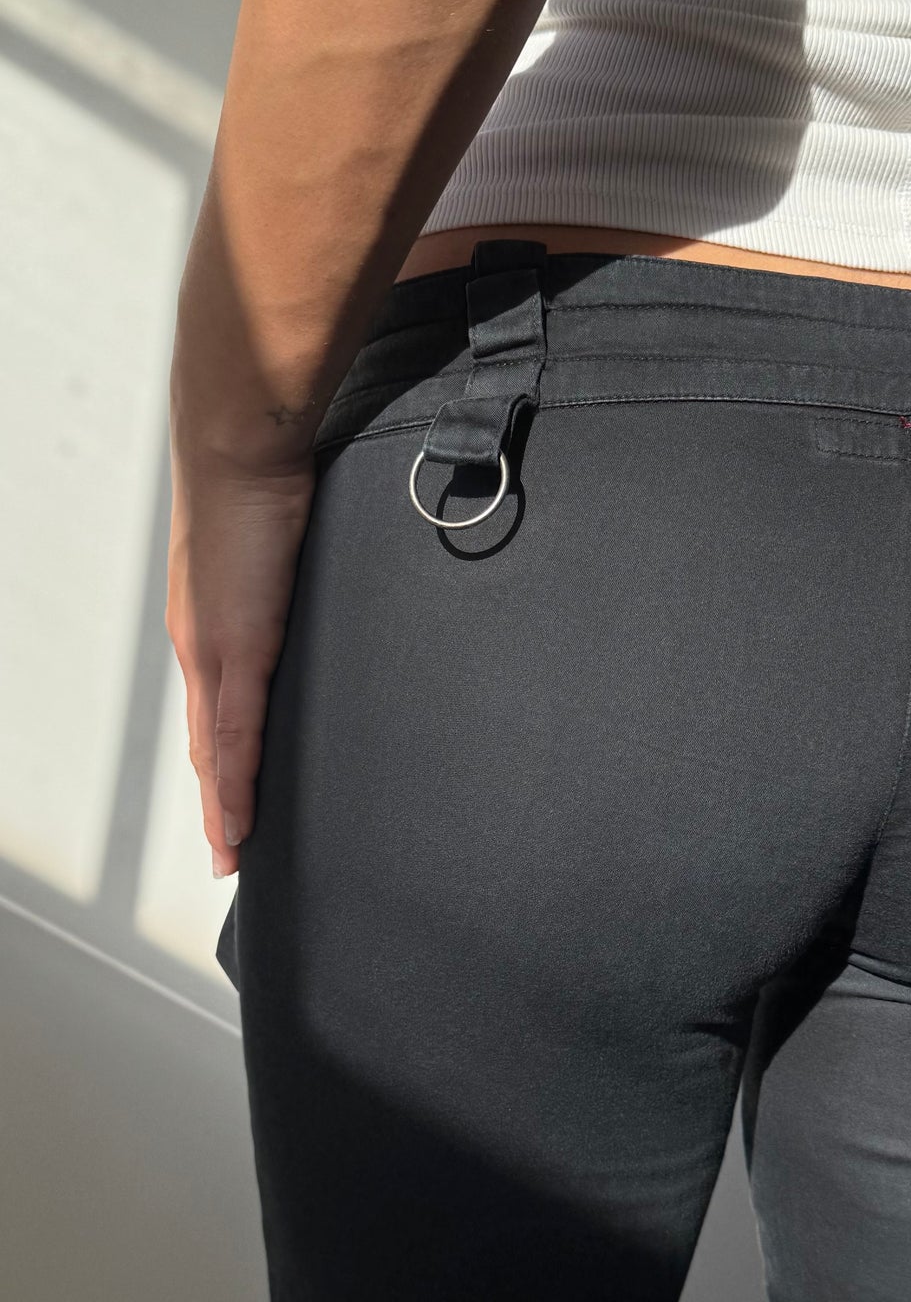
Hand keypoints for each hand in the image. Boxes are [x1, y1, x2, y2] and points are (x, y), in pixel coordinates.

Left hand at [165, 444, 315, 877]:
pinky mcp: (233, 648)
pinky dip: (232, 784)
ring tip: (233, 851)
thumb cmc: (263, 485)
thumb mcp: (282, 551)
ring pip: (214, 750)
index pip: (215, 713)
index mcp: (214, 626)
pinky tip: (236, 820)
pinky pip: (232, 735)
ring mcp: (212, 651)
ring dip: (221, 805)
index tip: (230, 812)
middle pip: (209, 745)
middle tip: (230, 854)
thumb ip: (293, 589)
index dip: (221, 768)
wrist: (240, 447)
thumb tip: (315, 604)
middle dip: (219, 802)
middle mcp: (202, 646)